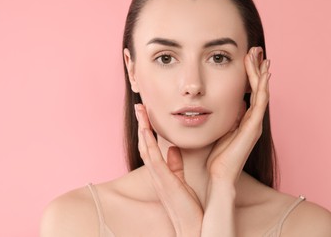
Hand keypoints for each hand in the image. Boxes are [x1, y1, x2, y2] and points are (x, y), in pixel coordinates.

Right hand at [135, 104, 202, 236]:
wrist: (191, 226)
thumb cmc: (187, 205)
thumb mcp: (180, 180)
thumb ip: (176, 164)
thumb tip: (173, 149)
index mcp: (159, 171)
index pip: (150, 146)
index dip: (147, 129)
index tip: (147, 113)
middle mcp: (155, 173)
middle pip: (144, 143)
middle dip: (141, 124)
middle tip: (139, 105)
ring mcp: (158, 177)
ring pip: (146, 148)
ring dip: (142, 128)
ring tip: (140, 111)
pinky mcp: (164, 181)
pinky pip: (154, 160)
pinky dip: (149, 144)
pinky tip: (146, 131)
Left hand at [206, 46, 269, 184]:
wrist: (218, 175)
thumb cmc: (216, 156)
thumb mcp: (220, 130)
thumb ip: (226, 118)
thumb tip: (226, 104)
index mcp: (245, 120)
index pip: (250, 92)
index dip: (250, 75)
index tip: (247, 58)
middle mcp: (253, 120)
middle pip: (259, 89)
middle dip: (258, 68)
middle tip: (257, 50)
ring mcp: (255, 123)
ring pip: (262, 92)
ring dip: (261, 73)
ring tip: (261, 56)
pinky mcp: (253, 127)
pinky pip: (260, 103)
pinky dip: (262, 87)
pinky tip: (263, 74)